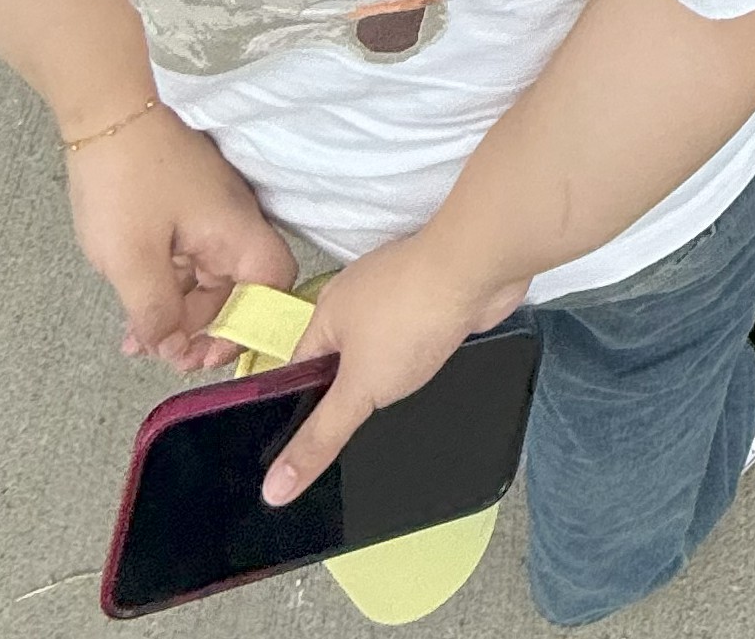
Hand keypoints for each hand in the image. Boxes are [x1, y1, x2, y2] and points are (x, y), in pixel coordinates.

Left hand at [67, 106, 295, 372]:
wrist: (105, 113)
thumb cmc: (125, 180)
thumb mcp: (132, 260)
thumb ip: (155, 311)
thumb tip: (170, 347)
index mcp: (235, 231)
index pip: (272, 284)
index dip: (249, 324)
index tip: (207, 353)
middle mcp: (233, 223)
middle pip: (239, 288)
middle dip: (205, 328)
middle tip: (168, 356)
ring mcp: (209, 214)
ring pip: (209, 278)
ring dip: (179, 313)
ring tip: (141, 342)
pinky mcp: (186, 208)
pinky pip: (187, 261)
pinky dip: (166, 289)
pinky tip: (134, 313)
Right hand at [257, 233, 525, 506]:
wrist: (480, 268)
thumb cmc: (410, 317)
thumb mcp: (358, 389)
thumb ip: (319, 436)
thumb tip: (275, 486)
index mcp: (328, 311)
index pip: (299, 371)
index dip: (300, 410)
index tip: (306, 448)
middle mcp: (361, 298)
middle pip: (343, 359)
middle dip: (349, 394)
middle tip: (352, 439)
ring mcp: (403, 294)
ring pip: (384, 348)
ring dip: (389, 376)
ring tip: (391, 415)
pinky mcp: (439, 297)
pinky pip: (419, 337)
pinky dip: (421, 357)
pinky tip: (427, 383)